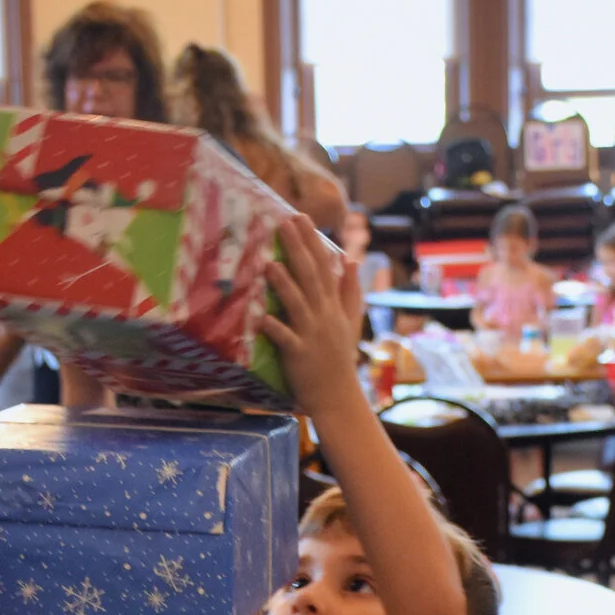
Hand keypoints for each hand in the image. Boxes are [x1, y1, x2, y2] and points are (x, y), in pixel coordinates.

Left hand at [262, 216, 365, 417]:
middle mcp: (323, 316)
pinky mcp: (299, 355)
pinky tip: (262, 317)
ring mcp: (311, 335)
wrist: (338, 396)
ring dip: (284, 284)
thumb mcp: (350, 321)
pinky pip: (286, 339)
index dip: (312, 241)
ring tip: (270, 263)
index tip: (301, 217)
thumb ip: (350, 291)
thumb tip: (351, 260)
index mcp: (333, 306)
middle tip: (285, 223)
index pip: (323, 267)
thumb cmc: (339, 359)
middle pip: (311, 277)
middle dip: (299, 249)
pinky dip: (276, 328)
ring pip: (298, 304)